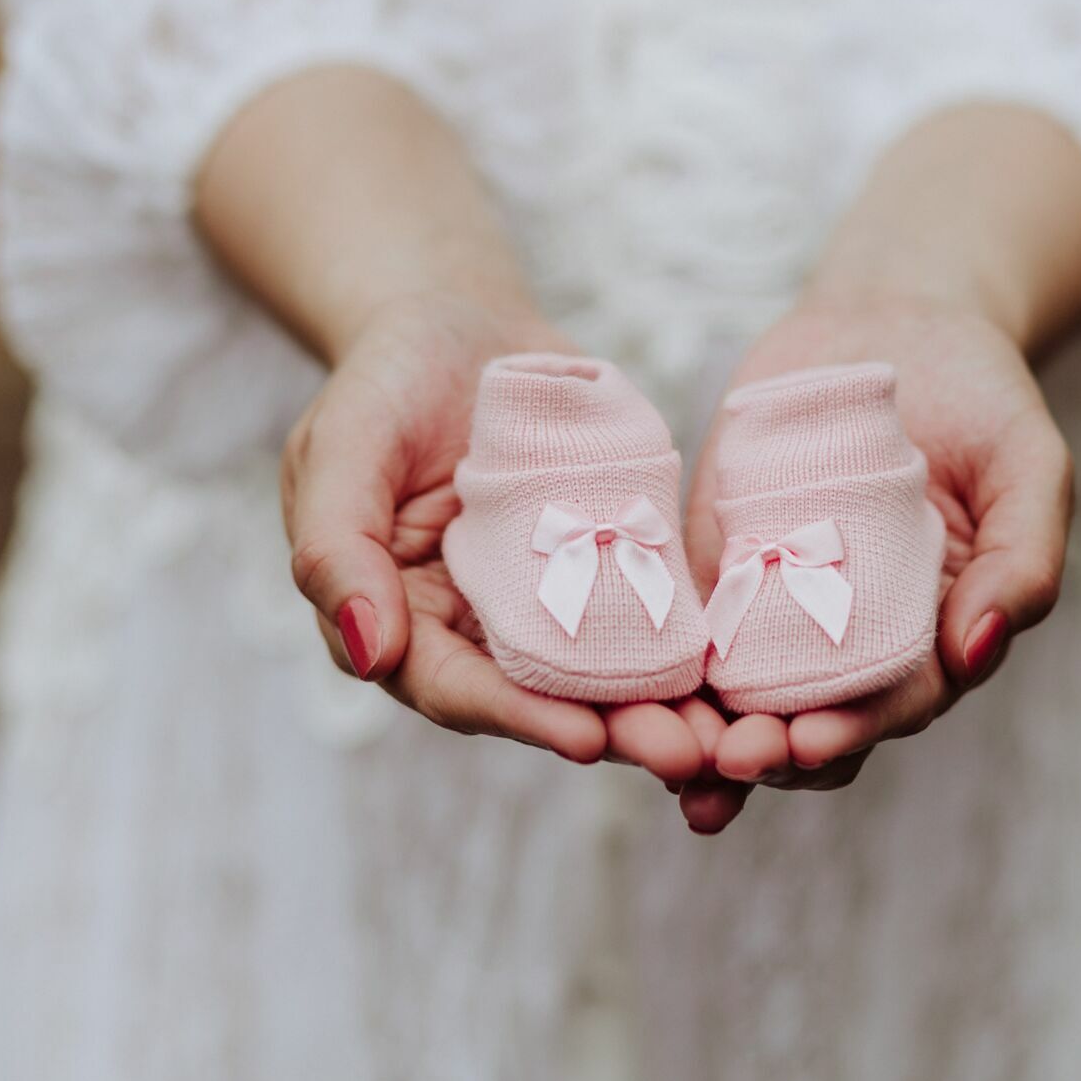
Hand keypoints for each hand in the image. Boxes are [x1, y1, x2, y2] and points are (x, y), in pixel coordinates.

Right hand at [281, 291, 712, 782]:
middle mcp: (479, 631)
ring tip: (727, 736)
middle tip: (687, 756)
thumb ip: (338, 547)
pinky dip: (693, 650)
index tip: (586, 740)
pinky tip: (742, 671)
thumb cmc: (383, 383)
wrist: (459, 324)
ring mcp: (549, 603)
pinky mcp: (607, 564)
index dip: (521, 717)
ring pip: (607, 673)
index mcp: (404, 622)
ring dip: (665, 708)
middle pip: (545, 700)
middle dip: (616, 732)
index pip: (458, 689)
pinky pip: (651, 614)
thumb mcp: (342, 448)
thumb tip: (369, 654)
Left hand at [675, 301, 1074, 831]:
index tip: (812, 742)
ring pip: (738, 693)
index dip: (854, 730)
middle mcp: (853, 636)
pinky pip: (684, 622)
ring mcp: (778, 602)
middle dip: (769, 750)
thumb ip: (1024, 560)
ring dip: (703, 733)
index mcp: (932, 634)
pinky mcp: (719, 559)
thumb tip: (976, 651)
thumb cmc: (982, 399)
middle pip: (808, 718)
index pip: (892, 704)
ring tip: (666, 753)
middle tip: (730, 759)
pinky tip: (621, 691)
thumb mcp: (1029, 467)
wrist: (898, 322)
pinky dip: (658, 666)